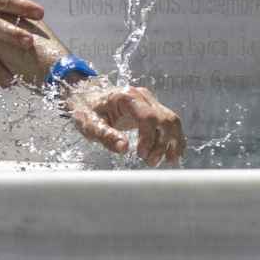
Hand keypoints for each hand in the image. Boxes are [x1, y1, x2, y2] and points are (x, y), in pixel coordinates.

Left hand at [62, 80, 185, 166]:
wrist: (86, 96)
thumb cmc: (87, 109)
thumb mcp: (89, 124)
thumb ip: (106, 136)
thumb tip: (123, 148)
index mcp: (127, 97)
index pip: (148, 117)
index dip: (149, 138)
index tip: (141, 155)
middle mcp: (143, 96)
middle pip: (165, 119)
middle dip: (162, 143)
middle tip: (150, 162)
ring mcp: (149, 102)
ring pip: (171, 121)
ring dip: (172, 142)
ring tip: (166, 161)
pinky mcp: (152, 110)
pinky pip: (169, 123)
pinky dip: (174, 138)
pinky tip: (172, 153)